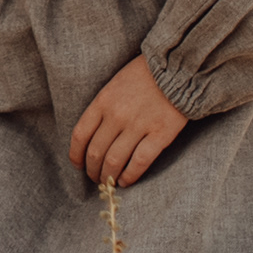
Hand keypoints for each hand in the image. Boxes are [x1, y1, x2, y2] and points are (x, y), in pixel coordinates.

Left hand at [68, 55, 187, 185]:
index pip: (80, 135)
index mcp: (103, 101)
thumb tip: (93, 136)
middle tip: (95, 178)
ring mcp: (138, 126)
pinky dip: (130, 176)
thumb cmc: (144, 76)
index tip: (78, 165)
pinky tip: (126, 181)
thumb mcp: (114, 85)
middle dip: (92, 170)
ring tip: (109, 183)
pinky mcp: (160, 135)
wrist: (177, 69)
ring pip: (114, 160)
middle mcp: (117, 115)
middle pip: (96, 152)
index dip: (76, 155)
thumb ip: (103, 108)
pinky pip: (139, 162)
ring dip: (108, 176)